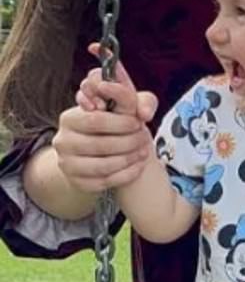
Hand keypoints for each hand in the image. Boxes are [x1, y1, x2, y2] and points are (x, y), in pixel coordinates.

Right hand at [52, 46, 158, 192]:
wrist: (99, 149)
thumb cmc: (113, 121)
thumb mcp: (120, 103)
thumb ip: (130, 97)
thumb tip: (143, 112)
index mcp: (69, 118)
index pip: (96, 120)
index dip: (121, 123)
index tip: (138, 123)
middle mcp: (62, 142)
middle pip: (101, 145)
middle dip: (129, 142)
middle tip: (144, 138)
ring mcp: (68, 165)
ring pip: (103, 166)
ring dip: (129, 159)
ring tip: (144, 151)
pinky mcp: (78, 183)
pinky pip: (105, 182)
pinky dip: (127, 174)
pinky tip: (139, 165)